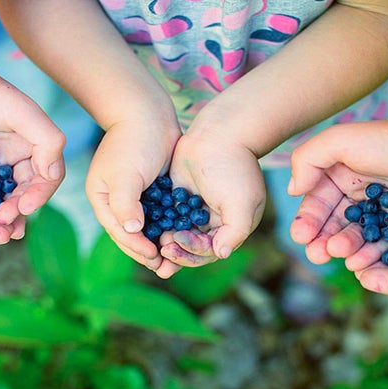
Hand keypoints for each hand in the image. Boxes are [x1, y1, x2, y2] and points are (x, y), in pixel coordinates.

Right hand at [85, 119, 181, 274]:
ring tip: (174, 261)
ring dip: (159, 244)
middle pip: (131, 234)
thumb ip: (126, 203)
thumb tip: (132, 229)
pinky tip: (181, 238)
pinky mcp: (153, 191)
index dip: (136, 246)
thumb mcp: (125, 173)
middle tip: (165, 268)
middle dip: (147, 252)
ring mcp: (136, 196)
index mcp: (102, 198)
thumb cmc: (133, 141)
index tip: (154, 257)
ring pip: (147, 229)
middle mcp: (117, 201)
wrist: (149, 113)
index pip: (118, 230)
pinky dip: (168, 228)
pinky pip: (160, 216)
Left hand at [162, 124, 265, 276]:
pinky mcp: (180, 198)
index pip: (208, 251)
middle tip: (160, 249)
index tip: (176, 240)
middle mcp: (213, 223)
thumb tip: (221, 254)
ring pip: (177, 234)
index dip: (191, 251)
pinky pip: (167, 217)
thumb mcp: (242, 203)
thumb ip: (235, 232)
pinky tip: (146, 226)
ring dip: (165, 242)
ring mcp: (195, 210)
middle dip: (176, 251)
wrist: (218, 133)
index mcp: (230, 227)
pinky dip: (158, 224)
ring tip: (152, 243)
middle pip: (191, 247)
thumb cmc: (233, 168)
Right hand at [288, 118, 387, 262]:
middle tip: (317, 254)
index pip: (317, 204)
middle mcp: (358, 194)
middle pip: (335, 224)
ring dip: (345, 248)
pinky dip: (372, 255)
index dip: (307, 221)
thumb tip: (292, 190)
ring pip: (358, 237)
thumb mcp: (337, 141)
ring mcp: (382, 210)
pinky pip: (385, 245)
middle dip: (323, 240)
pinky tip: (361, 262)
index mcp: (339, 175)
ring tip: (340, 254)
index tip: (300, 237)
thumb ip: (306, 160)